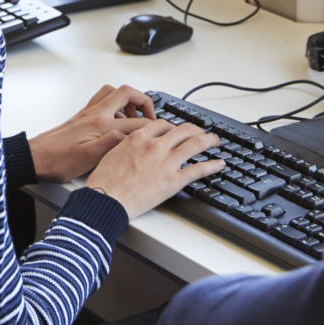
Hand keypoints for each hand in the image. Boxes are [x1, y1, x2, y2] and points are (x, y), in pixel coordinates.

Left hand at [27, 85, 157, 182]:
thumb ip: (109, 144)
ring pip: (112, 93)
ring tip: (135, 116)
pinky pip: (103, 101)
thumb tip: (128, 134)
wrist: (35, 158)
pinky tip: (115, 121)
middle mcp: (94, 114)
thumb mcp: (87, 159)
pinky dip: (114, 105)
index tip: (163, 133)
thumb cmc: (57, 161)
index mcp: (100, 124)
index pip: (135, 120)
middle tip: (152, 115)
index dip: (153, 126)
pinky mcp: (82, 117)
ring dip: (128, 100)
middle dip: (144, 100)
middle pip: (126, 93)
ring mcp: (87, 113)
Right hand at [81, 121, 222, 218]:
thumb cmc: (104, 181)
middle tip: (200, 132)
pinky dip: (212, 166)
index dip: (173, 126)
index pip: (162, 125)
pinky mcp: (174, 180)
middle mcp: (155, 146)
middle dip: (195, 130)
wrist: (106, 199)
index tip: (177, 130)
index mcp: (139, 138)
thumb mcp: (111, 153)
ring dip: (209, 141)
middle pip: (182, 130)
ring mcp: (166, 162)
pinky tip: (219, 164)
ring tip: (214, 141)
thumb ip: (125, 145)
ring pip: (195, 144)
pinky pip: (199, 169)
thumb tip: (128, 144)